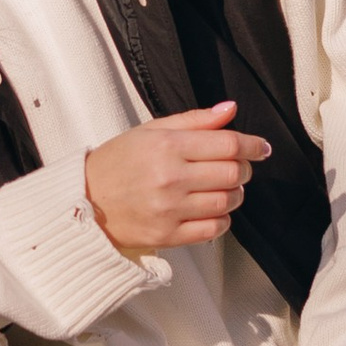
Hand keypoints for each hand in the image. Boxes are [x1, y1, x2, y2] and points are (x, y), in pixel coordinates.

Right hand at [84, 102, 268, 256]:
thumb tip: (230, 109)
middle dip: (245, 169)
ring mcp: (169, 209)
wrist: (83, 201)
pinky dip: (222, 219)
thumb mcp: (151, 131)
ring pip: (227, 202)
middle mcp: (170, 178)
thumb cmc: (117, 162)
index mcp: (166, 146)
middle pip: (233, 173)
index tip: (262, 148)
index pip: (228, 145)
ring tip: (223, 187)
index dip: (253, 145)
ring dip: (235, 194)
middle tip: (238, 166)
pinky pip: (214, 229)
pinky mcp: (167, 236)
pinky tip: (211, 209)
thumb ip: (195, 120)